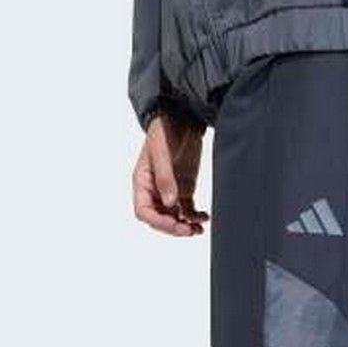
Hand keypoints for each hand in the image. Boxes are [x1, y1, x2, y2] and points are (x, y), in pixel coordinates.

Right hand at [132, 114, 207, 235]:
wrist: (180, 115)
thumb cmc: (165, 130)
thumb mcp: (162, 153)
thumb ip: (165, 179)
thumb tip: (170, 204)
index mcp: (142, 183)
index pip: (144, 212)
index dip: (158, 222)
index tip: (175, 224)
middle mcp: (154, 190)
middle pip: (159, 219)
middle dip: (173, 227)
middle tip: (190, 230)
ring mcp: (169, 190)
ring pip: (174, 217)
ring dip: (185, 225)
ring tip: (199, 229)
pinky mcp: (184, 188)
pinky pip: (187, 209)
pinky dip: (195, 216)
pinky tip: (205, 218)